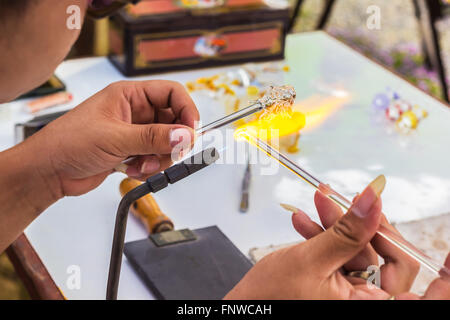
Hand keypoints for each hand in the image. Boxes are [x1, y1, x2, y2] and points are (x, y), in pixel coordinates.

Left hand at [23, 80, 198, 196]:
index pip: (171, 94)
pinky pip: (155, 158)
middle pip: (173, 121)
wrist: (49, 171)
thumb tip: (184, 135)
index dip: (186, 110)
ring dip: (159, 158)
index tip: (192, 131)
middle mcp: (135, 112)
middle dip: (172, 141)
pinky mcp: (131, 151)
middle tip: (169, 154)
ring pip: (166, 143)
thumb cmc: (68, 142)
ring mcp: (134, 133)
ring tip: (140, 164)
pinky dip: (149, 167)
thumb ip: (153, 137)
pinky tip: (131, 169)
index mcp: (129, 95)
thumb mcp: (114, 138)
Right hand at [225, 176, 449, 299]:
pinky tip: (306, 221)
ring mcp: (351, 291)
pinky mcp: (337, 281)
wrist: (243, 307)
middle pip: (382, 254)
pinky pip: (341, 252)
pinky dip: (324, 234)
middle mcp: (365, 300)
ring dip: (335, 223)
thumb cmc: (270, 298)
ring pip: (358, 248)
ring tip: (315, 203)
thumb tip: (375, 200)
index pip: (418, 284)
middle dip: (360, 222)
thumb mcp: (312, 260)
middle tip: (344, 199)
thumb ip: (348, 231)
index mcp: (369, 304)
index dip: (445, 275)